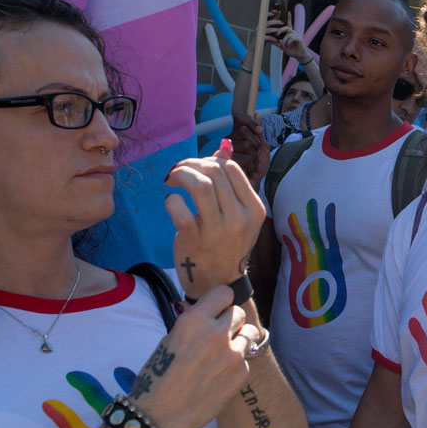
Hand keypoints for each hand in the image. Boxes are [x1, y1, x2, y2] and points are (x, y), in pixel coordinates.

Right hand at [128, 285, 263, 427]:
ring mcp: (232, 354)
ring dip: (239, 340)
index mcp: (194, 319)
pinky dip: (236, 365)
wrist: (160, 416)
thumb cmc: (158, 377)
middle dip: (231, 321)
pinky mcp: (241, 374)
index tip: (218, 309)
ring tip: (222, 355)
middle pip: (239, 313)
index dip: (221, 302)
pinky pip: (246, 359)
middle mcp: (216, 333)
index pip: (225, 293)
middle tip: (220, 335)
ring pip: (249, 334)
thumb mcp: (170, 340)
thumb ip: (193, 323)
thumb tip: (207, 310)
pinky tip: (219, 377)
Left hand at [164, 142, 265, 298]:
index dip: (210, 160)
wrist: (218, 283)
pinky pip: (179, 208)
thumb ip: (231, 180)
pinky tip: (172, 202)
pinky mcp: (195, 239)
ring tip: (173, 178)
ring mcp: (218, 230)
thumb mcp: (238, 213)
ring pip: (200, 185)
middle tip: (179, 170)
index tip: (198, 167)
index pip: (232, 169)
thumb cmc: (227, 243)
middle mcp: (240, 218)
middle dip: (191, 164)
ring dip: (181, 174)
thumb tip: (224, 144)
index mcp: (255, 209)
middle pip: (215, 172)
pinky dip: (171, 199)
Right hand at [228, 114, 269, 189]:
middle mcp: (228, 140)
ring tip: (251, 165)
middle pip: (244, 130)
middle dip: (256, 144)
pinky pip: (246, 158)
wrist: (253, 186)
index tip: (259, 130)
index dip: (249, 120)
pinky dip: (252, 166)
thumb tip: (257, 114)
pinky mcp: (225, 163)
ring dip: (255, 158)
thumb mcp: (262, 148)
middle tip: (255, 155)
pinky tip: (247, 172)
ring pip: (247, 145)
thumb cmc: (256, 168)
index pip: (239, 118)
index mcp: (236, 134)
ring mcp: (225, 151)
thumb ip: (259, 133)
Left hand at [265, 14, 310, 63]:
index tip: (288, 11)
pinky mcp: (299, 39)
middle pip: (286, 27)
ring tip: (283, 46)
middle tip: (276, 34)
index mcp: (290, 33)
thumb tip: (269, 40)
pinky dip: (288, 42)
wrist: (299, 56)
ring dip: (284, 40)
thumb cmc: (291, 51)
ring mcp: (297, 35)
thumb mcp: (282, 46)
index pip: (289, 24)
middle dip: (280, 30)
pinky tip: (287, 46)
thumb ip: (277, 42)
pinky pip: (292, 38)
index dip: (289, 18)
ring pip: (288, 34)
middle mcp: (294, 33)